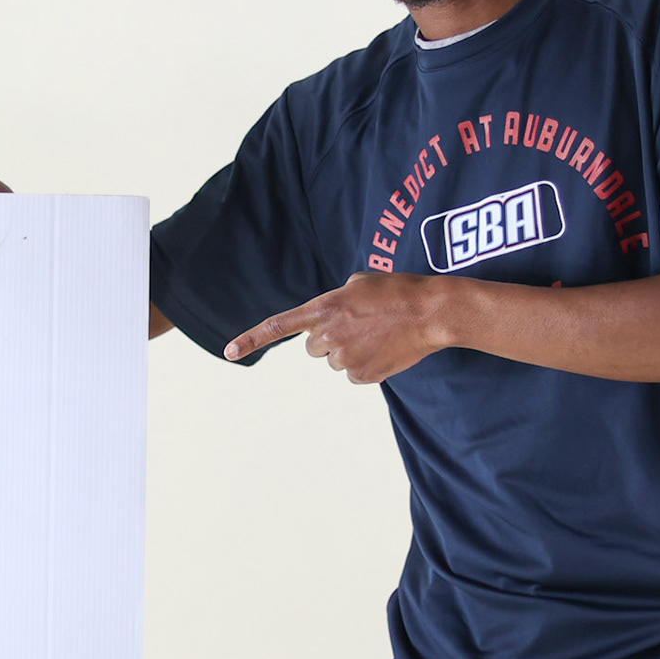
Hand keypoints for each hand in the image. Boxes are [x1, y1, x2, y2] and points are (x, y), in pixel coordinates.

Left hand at [225, 272, 448, 382]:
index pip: (278, 326)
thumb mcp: (358, 283)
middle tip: (357, 327)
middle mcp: (328, 336)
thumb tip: (331, 317)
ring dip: (350, 351)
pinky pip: (354, 374)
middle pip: (313, 348)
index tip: (229, 352)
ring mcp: (345, 358)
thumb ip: (335, 300)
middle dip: (329, 340)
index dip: (251, 339)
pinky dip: (367, 365)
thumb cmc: (397, 291)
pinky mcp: (363, 375)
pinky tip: (384, 349)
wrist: (430, 312)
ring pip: (335, 361)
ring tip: (377, 335)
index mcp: (323, 309)